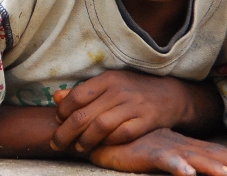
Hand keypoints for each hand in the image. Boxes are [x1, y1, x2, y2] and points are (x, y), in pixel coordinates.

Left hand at [51, 70, 219, 152]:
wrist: (170, 95)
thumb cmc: (132, 90)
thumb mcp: (108, 84)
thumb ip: (82, 91)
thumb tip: (56, 97)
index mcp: (107, 79)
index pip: (76, 96)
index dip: (63, 111)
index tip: (58, 120)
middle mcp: (118, 91)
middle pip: (84, 115)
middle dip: (66, 132)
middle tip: (57, 143)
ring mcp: (133, 106)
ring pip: (101, 126)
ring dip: (85, 140)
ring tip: (78, 148)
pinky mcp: (146, 120)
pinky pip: (122, 135)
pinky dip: (108, 142)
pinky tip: (101, 146)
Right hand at [89, 128, 226, 175]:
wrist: (100, 130)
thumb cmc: (127, 143)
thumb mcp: (154, 151)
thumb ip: (171, 156)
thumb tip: (188, 166)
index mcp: (181, 145)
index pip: (212, 151)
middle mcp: (177, 144)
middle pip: (211, 154)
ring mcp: (163, 147)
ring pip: (193, 158)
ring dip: (212, 166)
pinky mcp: (147, 151)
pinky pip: (165, 160)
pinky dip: (177, 166)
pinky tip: (187, 174)